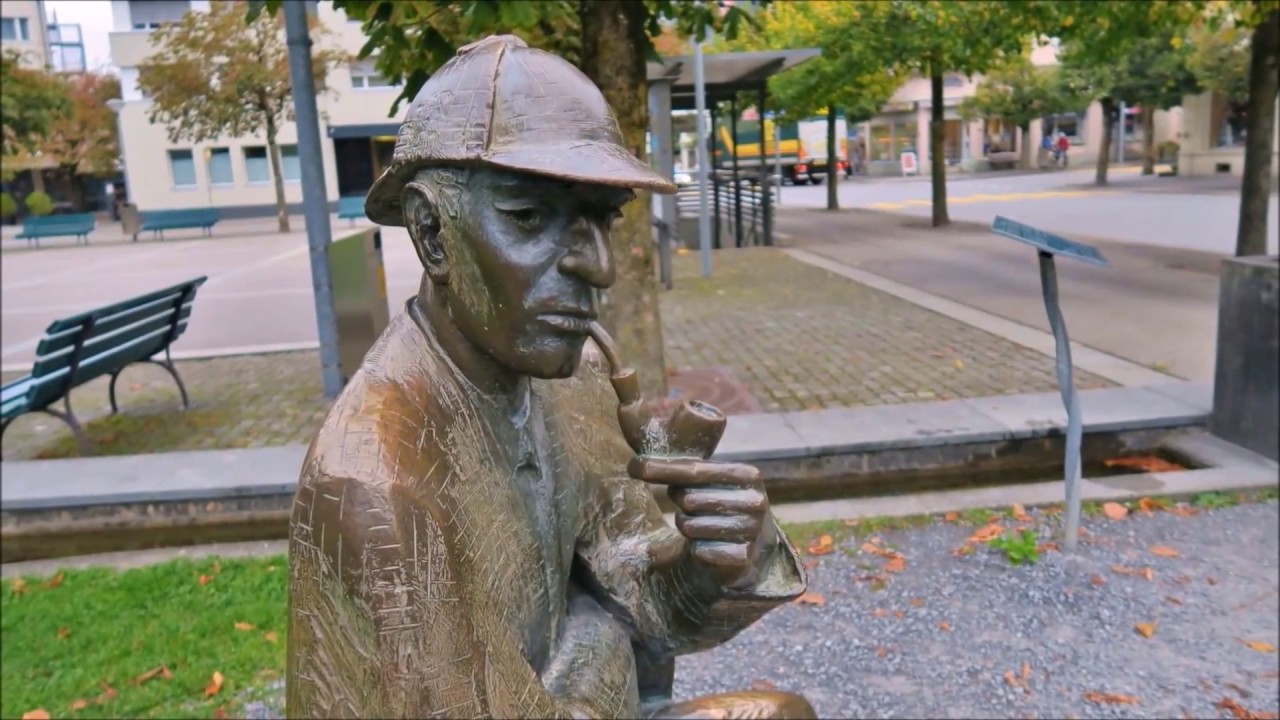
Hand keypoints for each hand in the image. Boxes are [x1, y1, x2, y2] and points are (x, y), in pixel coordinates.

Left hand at [628, 456, 772, 589]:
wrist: (753, 548)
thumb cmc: (721, 506)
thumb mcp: (708, 483)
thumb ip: (681, 471)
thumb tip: (637, 465)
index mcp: (747, 475)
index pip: (695, 470)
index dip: (661, 469)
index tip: (633, 467)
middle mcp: (754, 501)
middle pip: (689, 498)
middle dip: (681, 504)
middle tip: (692, 507)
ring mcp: (752, 531)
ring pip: (690, 526)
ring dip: (688, 528)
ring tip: (704, 527)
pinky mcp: (742, 557)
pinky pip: (698, 550)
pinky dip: (697, 549)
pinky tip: (711, 545)